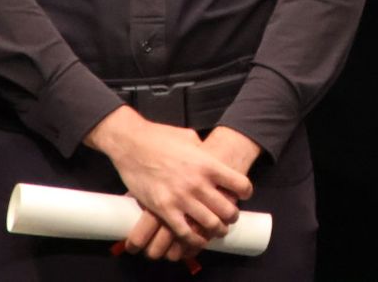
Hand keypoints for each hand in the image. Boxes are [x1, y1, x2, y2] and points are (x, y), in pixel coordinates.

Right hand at [85, 106, 253, 261]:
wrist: (131, 143)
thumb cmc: (160, 137)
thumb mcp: (189, 138)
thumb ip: (203, 151)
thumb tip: (210, 157)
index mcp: (208, 163)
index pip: (240, 184)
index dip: (245, 192)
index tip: (243, 195)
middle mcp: (198, 183)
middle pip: (227, 209)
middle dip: (232, 216)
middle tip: (230, 217)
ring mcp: (181, 198)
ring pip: (210, 224)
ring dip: (217, 230)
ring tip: (217, 230)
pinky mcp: (163, 209)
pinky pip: (184, 232)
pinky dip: (194, 240)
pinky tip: (197, 239)